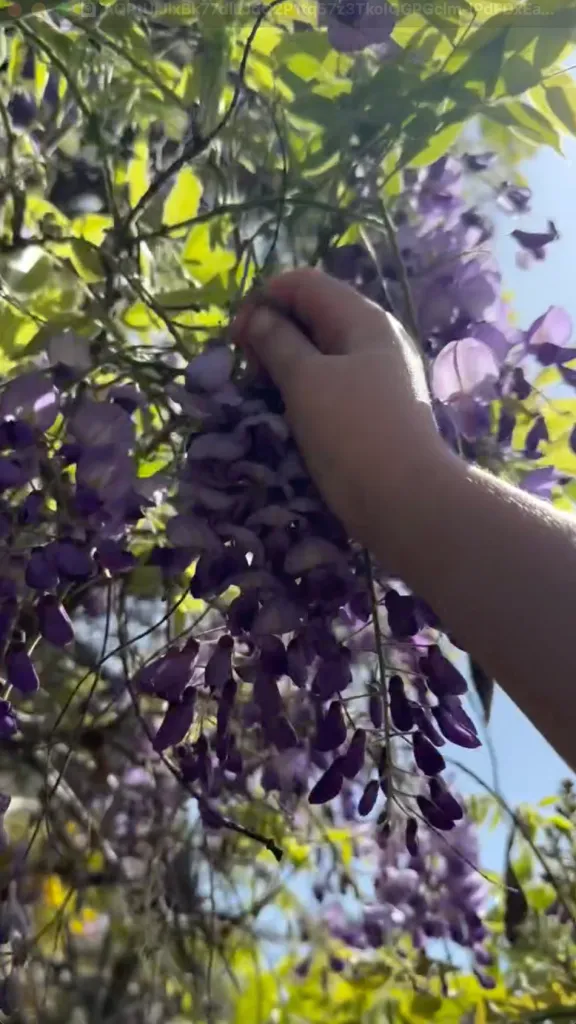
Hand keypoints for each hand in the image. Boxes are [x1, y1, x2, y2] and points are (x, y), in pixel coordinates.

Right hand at [232, 269, 451, 572]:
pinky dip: (303, 387)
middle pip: (313, 314)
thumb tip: (256, 315)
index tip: (234, 334)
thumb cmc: (352, 431)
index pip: (305, 284)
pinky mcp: (370, 410)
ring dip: (285, 363)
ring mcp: (375, 376)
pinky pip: (330, 383)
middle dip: (272, 331)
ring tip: (258, 388)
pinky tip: (285, 409)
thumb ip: (277, 342)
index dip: (264, 298)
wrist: (404, 499)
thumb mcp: (306, 380)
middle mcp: (373, 340)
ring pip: (320, 352)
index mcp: (362, 319)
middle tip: (243, 365)